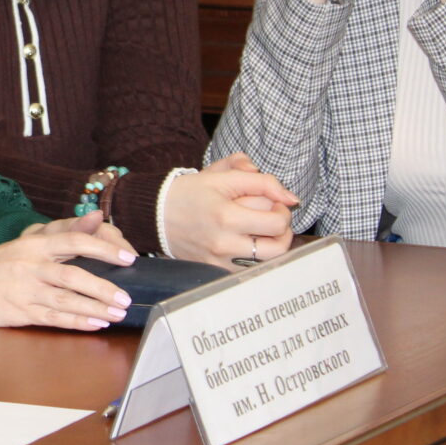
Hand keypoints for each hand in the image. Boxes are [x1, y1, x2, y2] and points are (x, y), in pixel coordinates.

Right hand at [0, 212, 136, 330]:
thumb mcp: (23, 244)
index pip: (74, 240)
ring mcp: (22, 289)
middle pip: (73, 274)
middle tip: (127, 295)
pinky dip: (75, 321)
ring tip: (117, 313)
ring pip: (65, 299)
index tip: (129, 255)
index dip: (104, 247)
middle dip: (104, 286)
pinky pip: (51, 318)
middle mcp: (29, 264)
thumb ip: (60, 234)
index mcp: (32, 243)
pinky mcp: (16, 311)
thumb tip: (96, 218)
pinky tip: (94, 324)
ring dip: (95, 307)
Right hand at [162, 155, 299, 267]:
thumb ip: (261, 180)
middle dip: (283, 229)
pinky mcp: (215, 269)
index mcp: (226, 216)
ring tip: (262, 231)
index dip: (282, 208)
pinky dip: (254, 256)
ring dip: (273, 245)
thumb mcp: (223, 176)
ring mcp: (219, 260)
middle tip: (272, 217)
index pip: (277, 220)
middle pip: (278, 246)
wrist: (154, 214)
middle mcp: (224, 242)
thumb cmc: (189, 192)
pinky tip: (246, 242)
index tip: (272, 202)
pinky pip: (249, 269)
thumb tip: (291, 198)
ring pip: (267, 261)